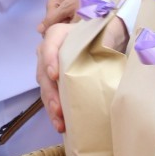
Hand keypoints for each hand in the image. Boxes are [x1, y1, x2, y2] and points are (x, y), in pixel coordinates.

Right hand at [36, 18, 127, 133]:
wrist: (107, 39)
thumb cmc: (104, 33)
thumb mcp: (107, 31)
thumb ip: (107, 37)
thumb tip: (111, 47)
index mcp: (58, 34)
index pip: (49, 45)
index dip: (49, 60)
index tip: (54, 75)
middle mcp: (49, 51)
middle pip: (43, 71)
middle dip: (50, 92)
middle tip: (58, 108)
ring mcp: (50, 67)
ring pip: (45, 87)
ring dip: (50, 105)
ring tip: (59, 122)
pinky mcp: (56, 82)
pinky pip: (51, 96)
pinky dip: (54, 110)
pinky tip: (61, 124)